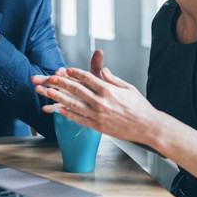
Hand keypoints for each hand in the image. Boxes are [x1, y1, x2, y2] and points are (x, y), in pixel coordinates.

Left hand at [33, 67, 159, 143]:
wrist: (147, 127)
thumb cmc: (139, 107)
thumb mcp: (128, 88)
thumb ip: (113, 79)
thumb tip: (103, 70)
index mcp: (108, 90)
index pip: (88, 78)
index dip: (76, 73)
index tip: (66, 69)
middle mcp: (101, 102)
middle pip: (77, 90)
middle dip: (62, 83)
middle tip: (50, 78)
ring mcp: (98, 115)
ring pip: (74, 104)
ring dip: (59, 98)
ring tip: (48, 92)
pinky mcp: (98, 126)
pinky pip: (80, 119)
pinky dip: (69, 114)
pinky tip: (59, 110)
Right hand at [39, 49, 104, 111]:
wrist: (101, 102)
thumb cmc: (99, 88)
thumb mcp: (97, 77)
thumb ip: (96, 65)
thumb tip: (99, 51)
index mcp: (73, 77)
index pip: (65, 73)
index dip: (61, 73)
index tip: (58, 72)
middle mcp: (68, 86)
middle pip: (54, 82)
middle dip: (45, 79)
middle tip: (34, 78)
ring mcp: (66, 96)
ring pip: (54, 94)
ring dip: (44, 92)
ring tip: (37, 89)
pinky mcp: (66, 106)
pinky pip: (57, 107)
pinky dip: (51, 108)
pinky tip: (44, 109)